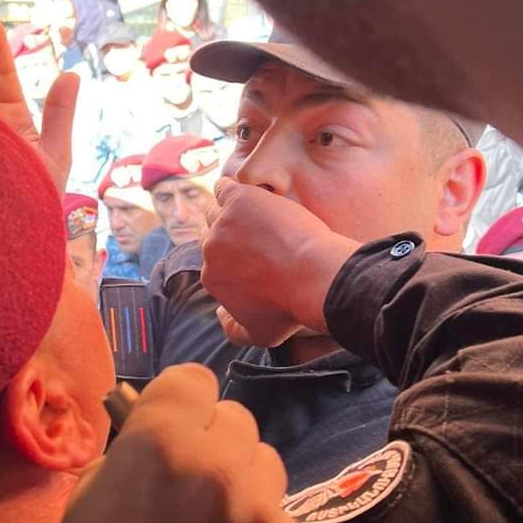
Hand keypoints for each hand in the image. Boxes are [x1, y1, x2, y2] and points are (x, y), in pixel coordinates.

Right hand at [49, 365, 308, 522]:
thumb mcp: (88, 497)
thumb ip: (132, 453)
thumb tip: (161, 431)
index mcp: (159, 444)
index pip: (194, 380)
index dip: (182, 403)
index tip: (176, 425)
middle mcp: (218, 467)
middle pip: (237, 420)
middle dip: (215, 444)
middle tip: (193, 486)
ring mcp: (262, 514)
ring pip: (268, 466)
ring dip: (245, 486)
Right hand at [201, 179, 357, 347]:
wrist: (313, 276)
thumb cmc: (291, 306)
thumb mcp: (260, 334)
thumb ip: (233, 330)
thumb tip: (220, 315)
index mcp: (211, 277)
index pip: (213, 260)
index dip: (230, 255)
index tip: (250, 252)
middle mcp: (210, 249)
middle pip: (212, 233)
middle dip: (229, 233)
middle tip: (253, 232)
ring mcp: (223, 222)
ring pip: (217, 209)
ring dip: (230, 210)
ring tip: (253, 212)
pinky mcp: (240, 199)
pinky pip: (225, 188)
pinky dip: (231, 189)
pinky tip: (248, 193)